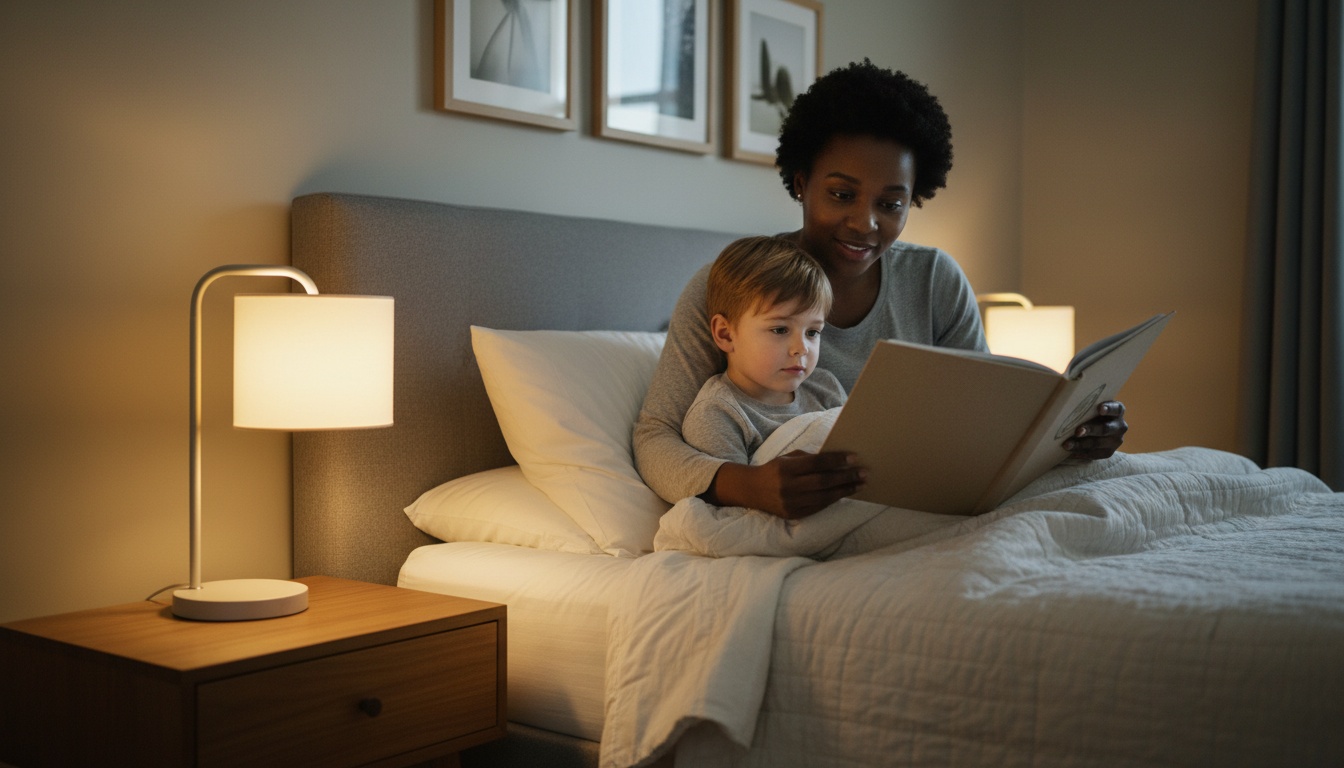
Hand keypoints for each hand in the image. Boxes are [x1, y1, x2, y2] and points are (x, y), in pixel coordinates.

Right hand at [708, 450, 865, 519]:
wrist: (751, 490)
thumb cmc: (775, 470)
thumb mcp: (788, 458)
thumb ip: (810, 459)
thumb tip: (837, 460)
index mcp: (786, 468)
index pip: (817, 463)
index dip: (836, 460)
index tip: (854, 458)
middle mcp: (788, 487)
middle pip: (823, 482)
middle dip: (846, 477)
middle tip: (864, 473)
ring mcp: (791, 503)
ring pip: (824, 497)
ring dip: (845, 491)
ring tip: (860, 485)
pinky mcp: (794, 514)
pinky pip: (819, 507)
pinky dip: (833, 500)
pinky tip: (844, 493)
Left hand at [1064, 400, 1126, 459]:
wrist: (1094, 431)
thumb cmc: (1089, 413)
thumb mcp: (1091, 408)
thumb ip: (1086, 406)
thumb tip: (1068, 405)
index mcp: (1117, 411)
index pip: (1116, 408)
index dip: (1108, 408)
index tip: (1099, 409)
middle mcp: (1120, 426)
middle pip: (1105, 428)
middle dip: (1090, 430)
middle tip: (1077, 431)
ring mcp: (1116, 441)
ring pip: (1097, 443)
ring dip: (1081, 444)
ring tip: (1067, 445)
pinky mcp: (1108, 452)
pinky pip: (1094, 454)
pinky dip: (1081, 453)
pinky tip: (1071, 452)